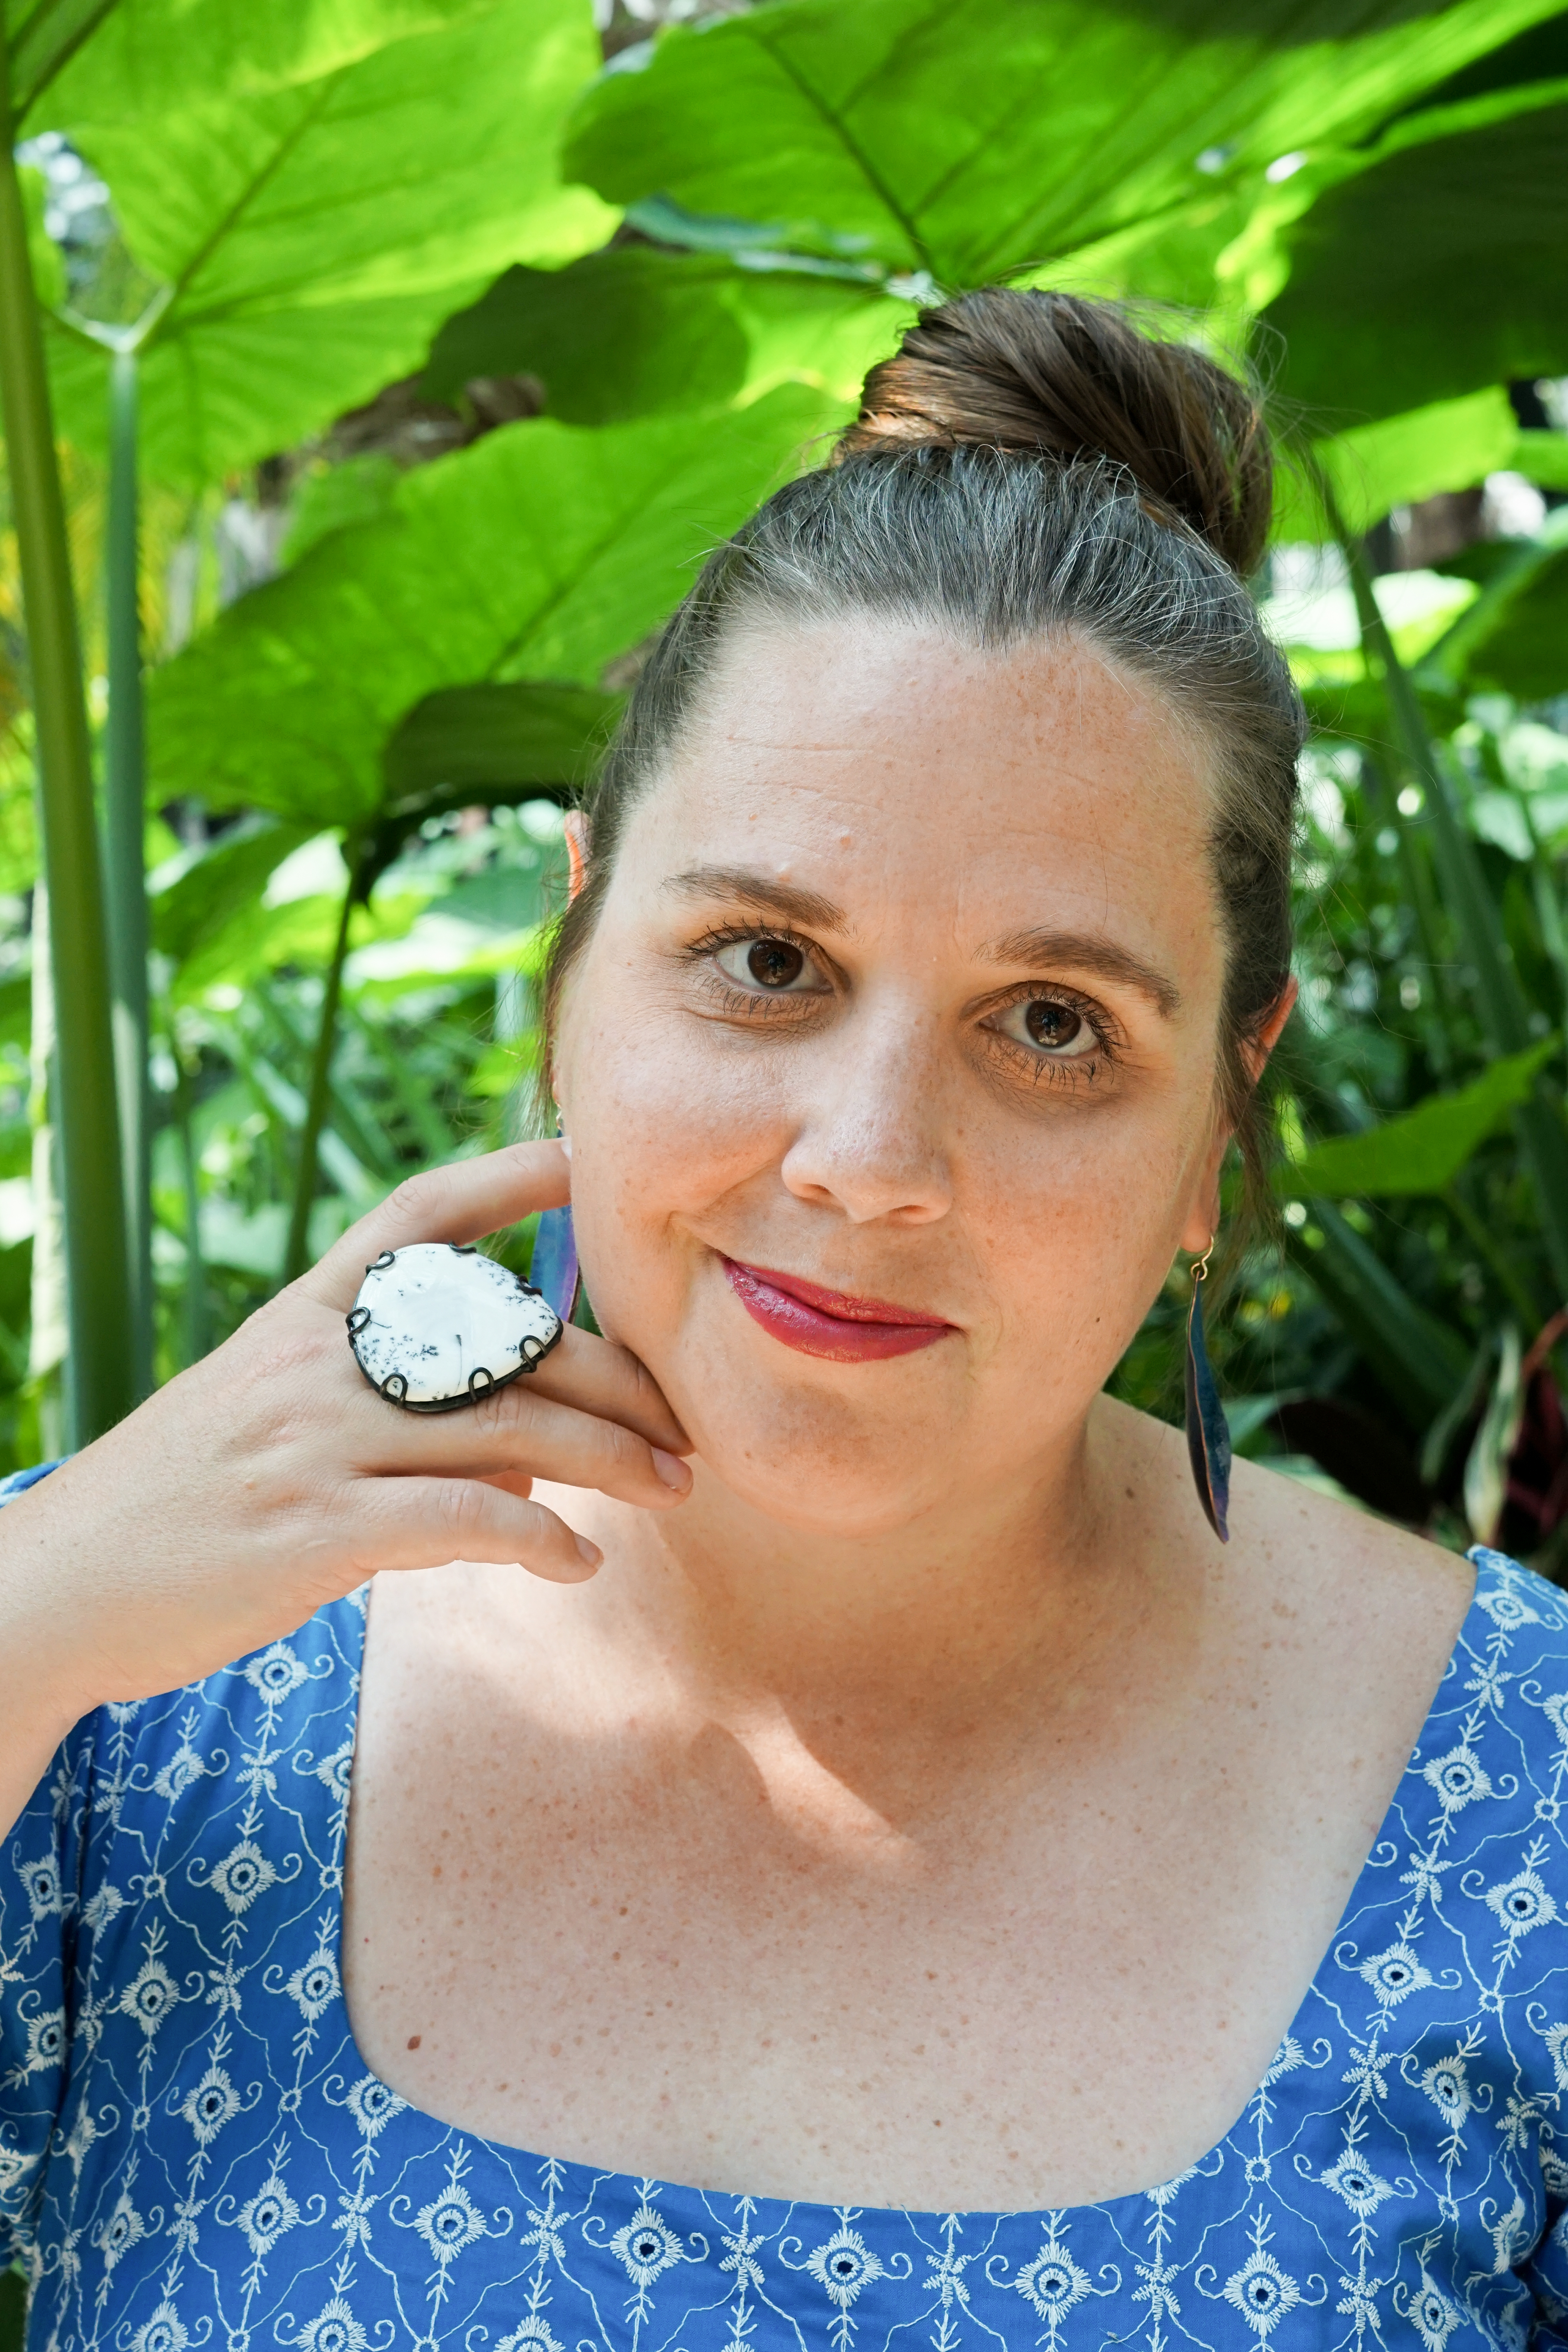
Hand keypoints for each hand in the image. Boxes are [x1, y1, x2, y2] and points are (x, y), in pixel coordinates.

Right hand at [0, 1143, 688, 1741]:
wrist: (59, 1584)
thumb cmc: (183, 1502)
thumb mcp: (269, 1415)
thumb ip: (388, 1410)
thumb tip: (523, 1458)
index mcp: (302, 1315)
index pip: (413, 1217)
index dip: (500, 1178)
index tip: (578, 1160)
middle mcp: (316, 1361)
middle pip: (503, 1339)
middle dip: (614, 1377)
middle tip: (687, 1419)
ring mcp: (317, 1441)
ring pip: (508, 1429)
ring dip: (612, 1461)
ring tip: (674, 1488)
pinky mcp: (317, 1530)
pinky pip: (463, 1521)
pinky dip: (538, 1541)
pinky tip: (579, 1562)